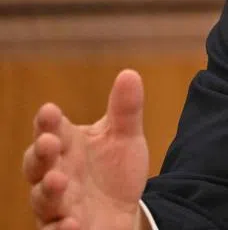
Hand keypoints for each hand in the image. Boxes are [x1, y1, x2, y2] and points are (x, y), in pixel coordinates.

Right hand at [23, 69, 149, 229]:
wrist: (122, 210)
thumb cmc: (114, 169)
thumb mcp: (124, 137)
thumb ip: (126, 110)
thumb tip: (129, 74)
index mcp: (67, 146)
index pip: (51, 130)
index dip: (47, 122)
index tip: (49, 110)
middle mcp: (55, 174)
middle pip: (38, 165)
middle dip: (41, 154)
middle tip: (49, 143)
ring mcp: (58, 204)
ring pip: (43, 199)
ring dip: (48, 190)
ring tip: (58, 181)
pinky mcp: (66, 229)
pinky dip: (61, 228)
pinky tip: (72, 223)